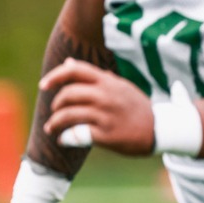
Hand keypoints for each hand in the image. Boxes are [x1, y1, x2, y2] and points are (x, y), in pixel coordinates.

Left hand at [41, 59, 155, 155]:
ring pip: (69, 115)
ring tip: (52, 128)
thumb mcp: (119, 85)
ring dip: (55, 123)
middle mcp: (106, 96)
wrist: (160, 129)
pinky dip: (66, 138)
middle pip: (68, 94)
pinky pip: (78, 135)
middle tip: (55, 112)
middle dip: (56, 104)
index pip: (75, 71)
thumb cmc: (135, 106)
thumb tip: (68, 62)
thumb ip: (93, 76)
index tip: (43, 85)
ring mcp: (106, 115)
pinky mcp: (107, 135)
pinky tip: (64, 139)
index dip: (55, 76)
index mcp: (107, 82)